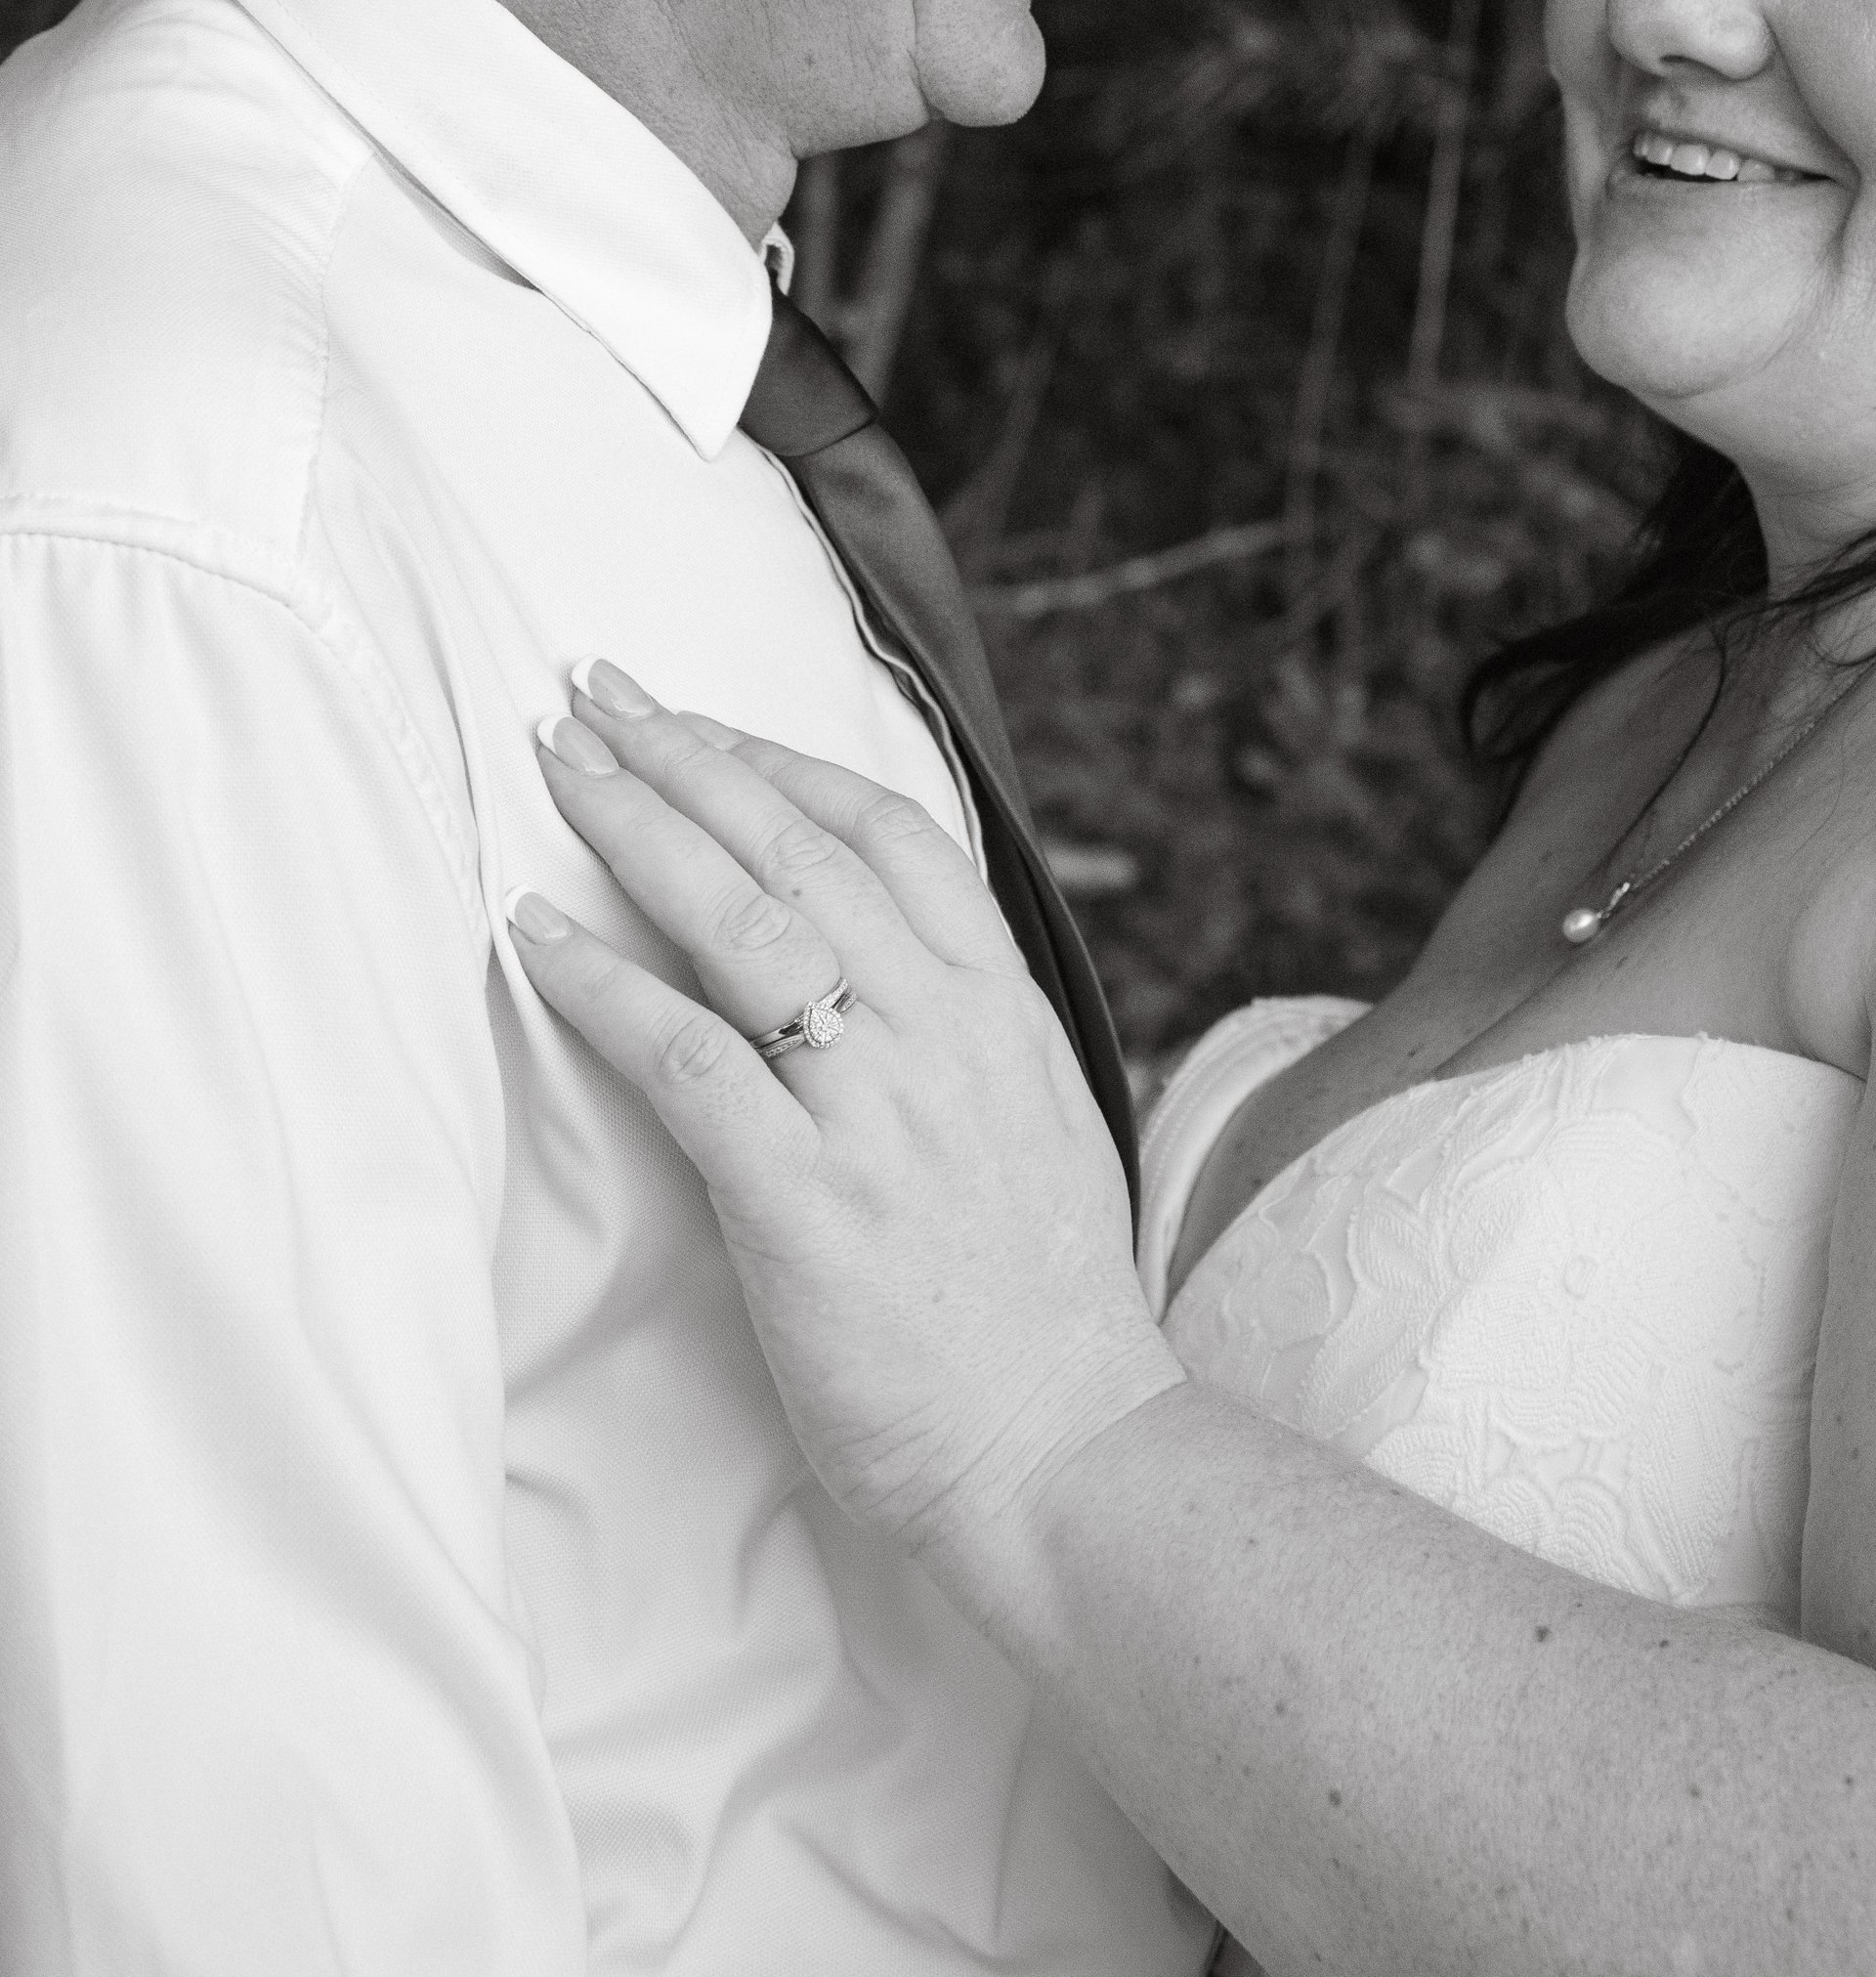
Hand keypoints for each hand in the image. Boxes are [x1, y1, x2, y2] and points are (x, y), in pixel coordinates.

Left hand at [509, 667, 1182, 1613]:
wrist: (1068, 1454)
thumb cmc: (1041, 1313)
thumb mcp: (1036, 1124)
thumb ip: (964, 1037)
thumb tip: (887, 976)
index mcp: (1000, 1008)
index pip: (888, 833)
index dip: (782, 762)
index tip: (699, 718)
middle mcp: (940, 1032)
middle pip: (797, 850)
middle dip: (686, 756)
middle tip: (592, 692)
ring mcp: (873, 1110)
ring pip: (744, 923)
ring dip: (640, 829)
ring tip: (559, 766)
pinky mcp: (803, 1201)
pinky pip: (687, 1061)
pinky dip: (605, 987)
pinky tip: (537, 937)